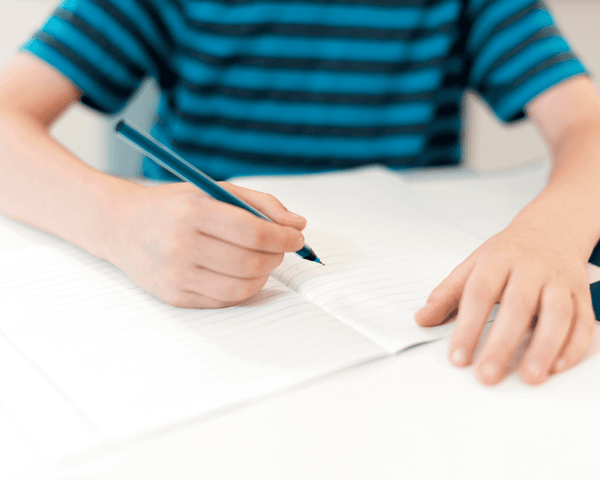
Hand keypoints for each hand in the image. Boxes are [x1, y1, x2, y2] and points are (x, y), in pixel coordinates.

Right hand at [107, 182, 305, 307]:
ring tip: (262, 260)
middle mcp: (181, 245)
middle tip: (281, 248)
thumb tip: (298, 224)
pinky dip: (243, 289)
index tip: (296, 236)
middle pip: (252, 262)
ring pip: (242, 288)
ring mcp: (176, 275)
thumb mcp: (214, 190)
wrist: (122, 227)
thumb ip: (261, 203)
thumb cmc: (174, 206)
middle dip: (277, 256)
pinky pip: (225, 301)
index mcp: (192, 211)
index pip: (254, 233)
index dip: (284, 238)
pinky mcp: (175, 297)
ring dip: (264, 275)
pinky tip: (240, 272)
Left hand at [414, 221, 595, 384]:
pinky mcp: (581, 294)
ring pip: (557, 314)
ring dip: (544, 347)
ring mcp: (559, 281)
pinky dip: (573, 345)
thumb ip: (447, 294)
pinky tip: (557, 366)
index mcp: (499, 259)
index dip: (468, 327)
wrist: (551, 229)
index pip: (480, 293)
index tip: (457, 357)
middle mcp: (531, 268)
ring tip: (529, 377)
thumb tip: (422, 319)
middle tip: (487, 374)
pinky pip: (583, 321)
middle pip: (518, 305)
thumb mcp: (472, 265)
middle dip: (503, 344)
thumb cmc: (508, 253)